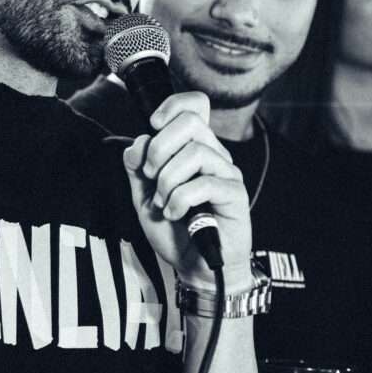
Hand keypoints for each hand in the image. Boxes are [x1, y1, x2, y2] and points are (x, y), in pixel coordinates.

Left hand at [122, 91, 250, 285]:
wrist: (195, 267)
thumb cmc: (175, 230)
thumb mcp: (144, 197)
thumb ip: (137, 168)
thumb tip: (138, 143)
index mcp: (194, 148)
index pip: (195, 105)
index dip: (172, 105)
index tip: (153, 125)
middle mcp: (213, 154)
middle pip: (190, 121)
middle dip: (159, 148)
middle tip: (151, 176)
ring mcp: (226, 173)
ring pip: (194, 152)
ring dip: (167, 180)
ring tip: (163, 204)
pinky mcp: (234, 195)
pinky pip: (203, 183)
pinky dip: (179, 200)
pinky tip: (176, 214)